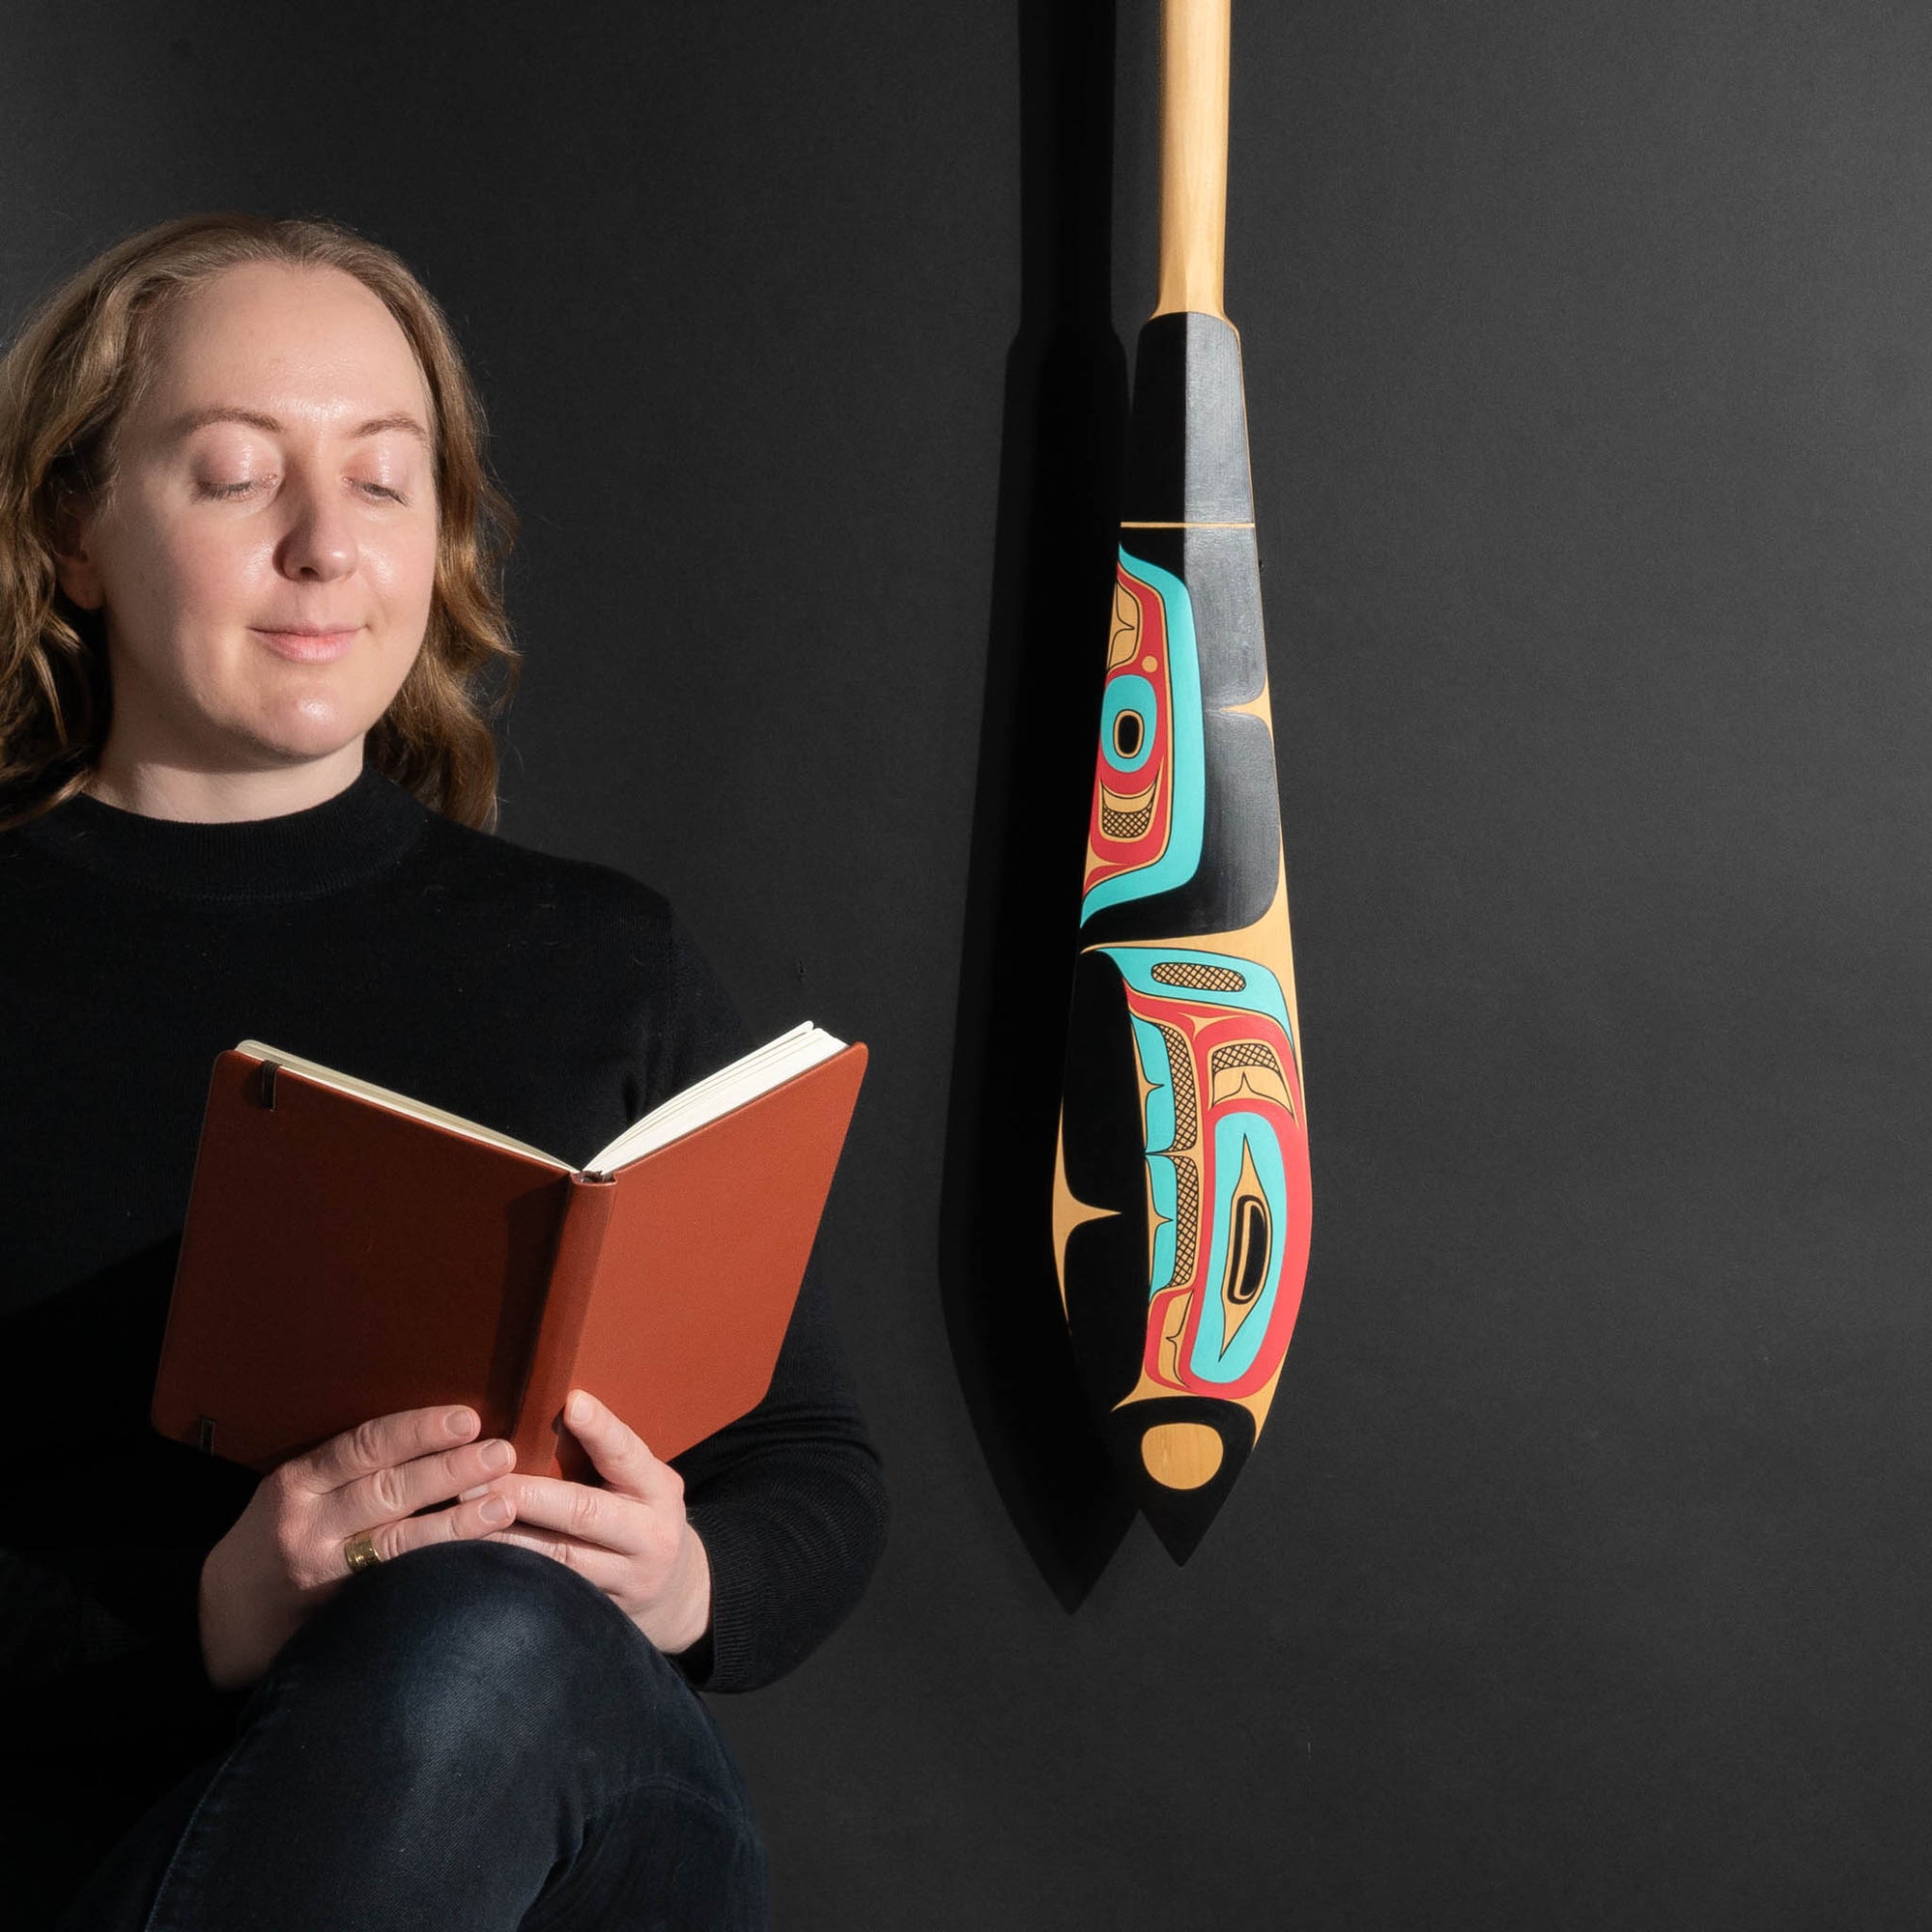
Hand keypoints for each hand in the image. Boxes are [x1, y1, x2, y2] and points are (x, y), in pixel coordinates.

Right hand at [198, 1403, 519, 1690]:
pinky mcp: (337, 1618)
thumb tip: (435, 1435)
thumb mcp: (295, 1490)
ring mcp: (323, 1576)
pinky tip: (478, 1564)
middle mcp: (308, 1527)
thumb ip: (348, 1467)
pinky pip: (394, 1590)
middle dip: (449, 1471)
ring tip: (504, 1504)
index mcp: (298, 1483)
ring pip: (396, 1545)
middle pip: (386, 1492)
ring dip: (456, 1523)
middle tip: (501, 1453)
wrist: (216, 1620)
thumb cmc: (274, 1539)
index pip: (362, 1447)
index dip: (416, 1431)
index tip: (467, 1419)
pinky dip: (438, 1573)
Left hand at [468, 1388, 711, 1656]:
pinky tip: (474, 1561)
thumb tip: (548, 1409)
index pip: (628, 1453)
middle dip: (525, 1494)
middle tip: (474, 1479)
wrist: (674, 1592)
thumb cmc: (639, 1514)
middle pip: (583, 1512)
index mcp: (658, 1489)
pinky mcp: (598, 1612)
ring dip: (506, 1537)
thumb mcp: (640, 1481)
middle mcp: (649, 1534)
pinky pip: (548, 1591)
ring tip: (461, 1519)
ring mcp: (626, 1579)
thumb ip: (605, 1456)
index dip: (601, 1429)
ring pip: (558, 1558)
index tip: (572, 1403)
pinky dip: (511, 1573)